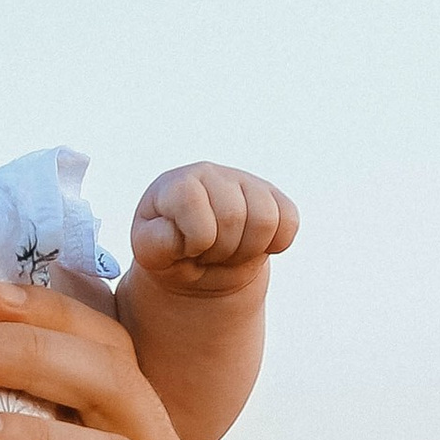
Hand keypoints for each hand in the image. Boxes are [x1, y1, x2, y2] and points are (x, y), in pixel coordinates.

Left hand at [126, 161, 298, 296]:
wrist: (196, 265)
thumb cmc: (170, 256)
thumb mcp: (150, 255)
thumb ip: (153, 244)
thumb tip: (178, 235)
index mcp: (176, 184)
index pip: (192, 200)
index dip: (196, 238)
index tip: (188, 250)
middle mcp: (210, 174)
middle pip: (233, 216)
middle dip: (220, 251)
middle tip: (207, 256)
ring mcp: (244, 182)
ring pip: (265, 220)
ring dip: (246, 252)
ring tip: (227, 253)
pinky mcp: (272, 197)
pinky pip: (288, 221)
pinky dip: (274, 245)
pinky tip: (251, 247)